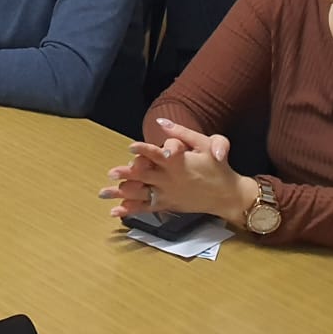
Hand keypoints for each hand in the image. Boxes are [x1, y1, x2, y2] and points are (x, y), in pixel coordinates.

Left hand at [98, 117, 254, 220]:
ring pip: (142, 194)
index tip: (131, 147)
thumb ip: (182, 133)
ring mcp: (168, 194)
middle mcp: (170, 179)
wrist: (228, 195)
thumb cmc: (217, 166)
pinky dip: (131, 210)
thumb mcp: (206, 144)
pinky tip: (115, 212)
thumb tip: (161, 121)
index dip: (145, 150)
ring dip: (122, 193)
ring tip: (104, 193)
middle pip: (146, 176)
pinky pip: (147, 208)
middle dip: (128, 174)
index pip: (159, 155)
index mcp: (179, 163)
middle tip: (112, 173)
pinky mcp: (167, 205)